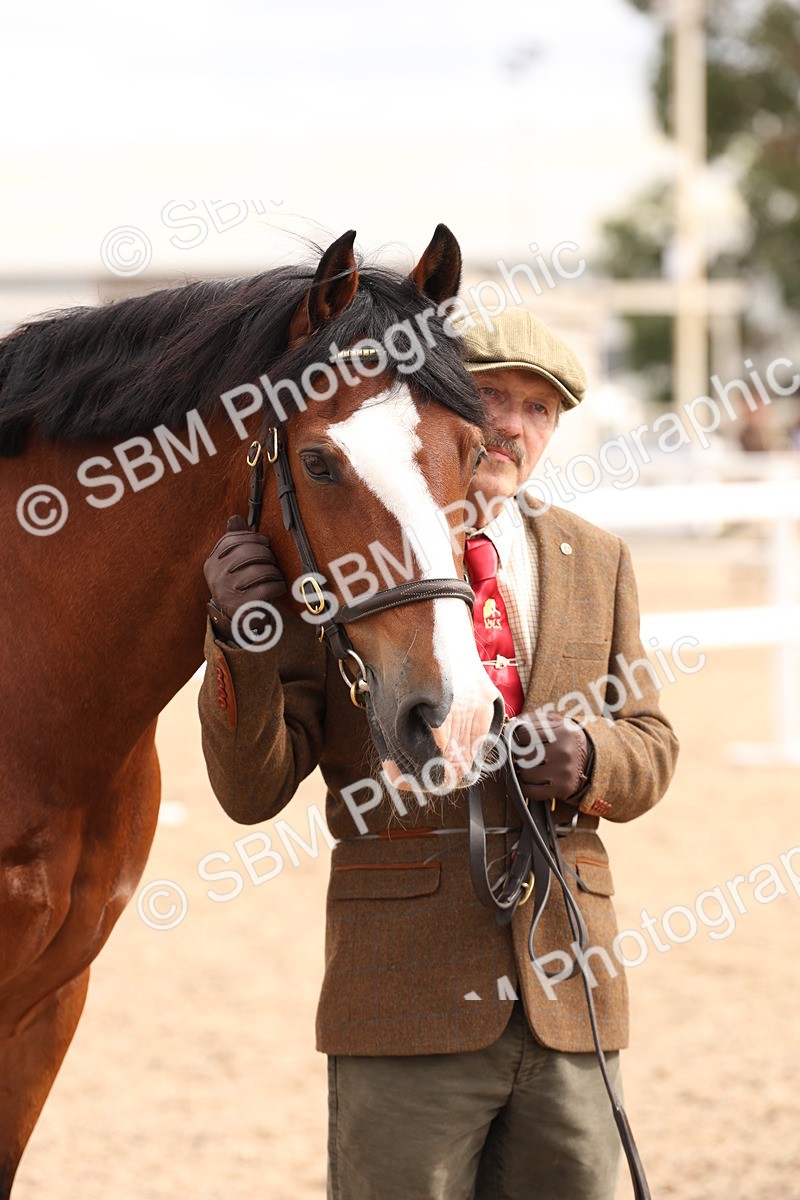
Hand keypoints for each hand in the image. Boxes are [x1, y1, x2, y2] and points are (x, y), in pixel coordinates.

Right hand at [204, 515, 286, 642]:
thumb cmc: (238, 586)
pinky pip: (267, 588)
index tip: (265, 543)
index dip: (253, 537)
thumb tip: (235, 518)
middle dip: (267, 554)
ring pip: (260, 570)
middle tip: (272, 561)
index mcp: (211, 563)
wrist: (236, 621)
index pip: (232, 539)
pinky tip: (278, 588)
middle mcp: (216, 576)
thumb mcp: (232, 564)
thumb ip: (234, 541)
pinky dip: (278, 586)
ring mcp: (227, 592)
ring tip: (276, 576)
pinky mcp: (242, 606)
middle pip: (248, 552)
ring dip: (274, 571)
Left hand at [510, 712, 592, 803]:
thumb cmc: (562, 737)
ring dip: (524, 771)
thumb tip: (509, 726)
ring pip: (526, 774)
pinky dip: (525, 787)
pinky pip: (531, 792)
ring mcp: (564, 772)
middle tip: (525, 754)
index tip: (520, 741)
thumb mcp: (552, 722)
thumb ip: (530, 720)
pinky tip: (530, 780)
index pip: (522, 735)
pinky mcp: (562, 788)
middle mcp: (563, 752)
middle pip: (523, 755)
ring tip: (531, 766)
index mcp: (560, 732)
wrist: (589, 756)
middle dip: (519, 755)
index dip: (516, 738)